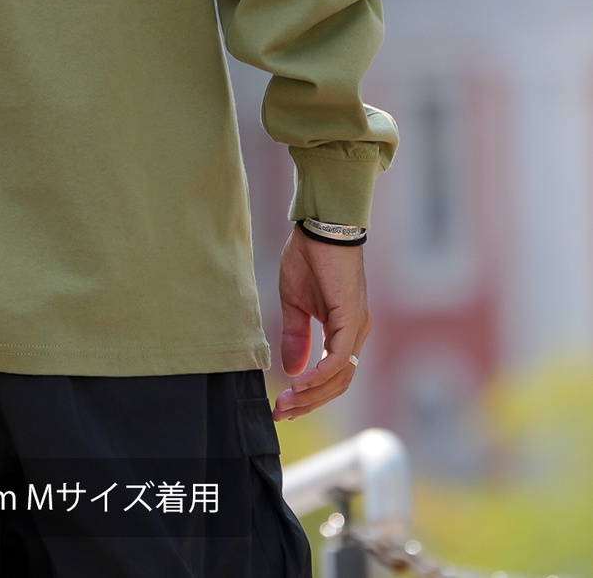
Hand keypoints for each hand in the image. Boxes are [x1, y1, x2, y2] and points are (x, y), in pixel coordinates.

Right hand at [273, 224, 369, 420]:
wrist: (321, 227)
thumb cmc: (309, 258)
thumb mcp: (295, 303)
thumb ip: (296, 336)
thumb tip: (292, 370)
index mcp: (344, 330)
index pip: (332, 375)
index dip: (310, 394)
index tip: (285, 405)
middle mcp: (355, 333)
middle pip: (338, 384)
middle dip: (309, 402)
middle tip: (281, 412)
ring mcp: (356, 327)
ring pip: (340, 377)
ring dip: (312, 394)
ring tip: (286, 402)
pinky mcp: (351, 318)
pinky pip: (338, 358)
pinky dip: (319, 375)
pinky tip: (299, 382)